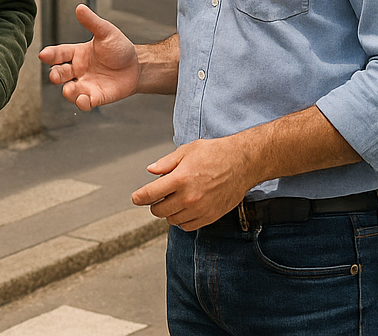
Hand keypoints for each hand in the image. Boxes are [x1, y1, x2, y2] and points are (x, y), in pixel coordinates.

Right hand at [38, 4, 141, 109]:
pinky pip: (86, 102)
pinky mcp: (97, 96)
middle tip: (54, 76)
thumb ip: (92, 22)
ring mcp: (86, 84)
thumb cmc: (119, 48)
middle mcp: (78, 70)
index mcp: (77, 53)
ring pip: (70, 90)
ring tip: (69, 90)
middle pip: (60, 73)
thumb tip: (80, 8)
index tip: (43, 55)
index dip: (50, 55)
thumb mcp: (106, 32)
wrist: (137, 66)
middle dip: (55, 75)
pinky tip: (83, 100)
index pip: (59, 53)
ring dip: (68, 91)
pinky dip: (82, 103)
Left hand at [131, 137, 257, 231]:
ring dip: (168, 212)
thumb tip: (151, 171)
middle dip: (154, 204)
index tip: (135, 198)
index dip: (139, 197)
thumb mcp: (187, 151)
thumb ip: (166, 163)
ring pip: (172, 220)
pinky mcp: (210, 217)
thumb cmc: (215, 154)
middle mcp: (188, 197)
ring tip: (174, 200)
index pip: (150, 194)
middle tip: (157, 197)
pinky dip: (182, 220)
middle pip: (159, 210)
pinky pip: (187, 226)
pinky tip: (184, 209)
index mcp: (180, 179)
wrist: (242, 163)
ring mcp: (200, 209)